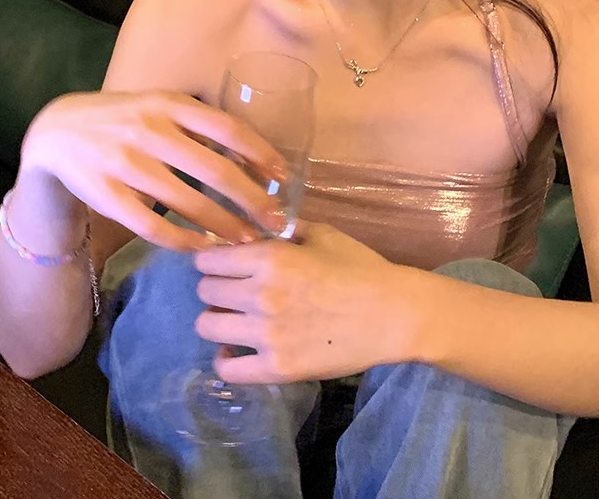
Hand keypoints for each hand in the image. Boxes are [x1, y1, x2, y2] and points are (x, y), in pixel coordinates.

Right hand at [19, 90, 287, 251]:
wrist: (56, 133)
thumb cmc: (123, 119)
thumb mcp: (159, 106)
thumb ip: (198, 124)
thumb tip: (255, 153)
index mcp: (169, 103)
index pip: (227, 128)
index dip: (260, 154)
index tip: (283, 178)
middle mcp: (149, 129)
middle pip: (214, 170)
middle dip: (251, 199)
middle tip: (276, 221)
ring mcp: (125, 163)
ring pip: (187, 202)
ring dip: (223, 225)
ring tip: (247, 241)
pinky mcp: (106, 194)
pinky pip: (152, 226)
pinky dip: (182, 240)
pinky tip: (202, 248)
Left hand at [193, 221, 412, 382]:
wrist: (393, 314)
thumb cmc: (360, 268)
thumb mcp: (322, 234)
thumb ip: (283, 231)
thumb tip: (253, 229)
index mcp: (271, 257)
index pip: (208, 259)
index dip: (212, 260)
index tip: (222, 264)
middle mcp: (261, 294)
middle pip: (205, 291)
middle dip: (215, 287)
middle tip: (233, 291)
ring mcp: (267, 334)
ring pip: (207, 326)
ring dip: (218, 319)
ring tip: (235, 318)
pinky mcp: (277, 368)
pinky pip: (227, 368)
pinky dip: (226, 359)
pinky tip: (238, 349)